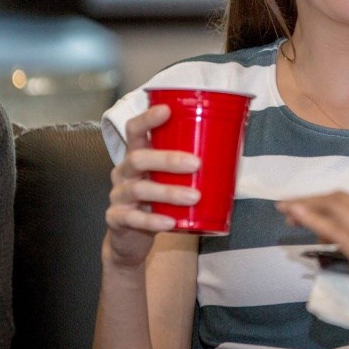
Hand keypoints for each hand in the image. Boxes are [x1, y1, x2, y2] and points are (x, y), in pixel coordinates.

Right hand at [104, 105, 200, 267]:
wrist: (130, 238)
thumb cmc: (155, 201)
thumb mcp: (165, 179)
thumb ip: (185, 166)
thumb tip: (231, 151)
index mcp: (135, 156)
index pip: (134, 130)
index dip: (147, 118)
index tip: (167, 110)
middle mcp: (123, 172)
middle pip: (138, 158)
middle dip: (168, 159)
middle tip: (197, 164)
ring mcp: (118, 196)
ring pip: (140, 189)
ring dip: (169, 192)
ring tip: (194, 196)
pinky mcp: (117, 219)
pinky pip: (134, 219)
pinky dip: (154, 220)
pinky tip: (172, 221)